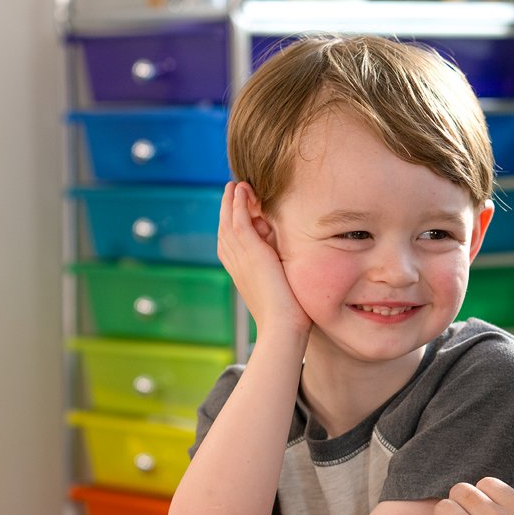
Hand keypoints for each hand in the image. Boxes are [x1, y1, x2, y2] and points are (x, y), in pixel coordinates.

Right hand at [217, 181, 310, 336]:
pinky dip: (239, 204)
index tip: (239, 210)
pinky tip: (242, 191)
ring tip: (235, 185)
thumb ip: (278, 269)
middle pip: (225, 229)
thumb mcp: (281, 286)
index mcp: (241, 272)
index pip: (231, 242)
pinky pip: (239, 221)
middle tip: (233, 190)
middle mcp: (236, 263)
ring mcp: (241, 257)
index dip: (232, 224)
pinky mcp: (251, 253)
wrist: (282, 328)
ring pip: (230, 221)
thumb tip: (284, 258)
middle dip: (228, 209)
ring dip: (232, 201)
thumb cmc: (288, 316)